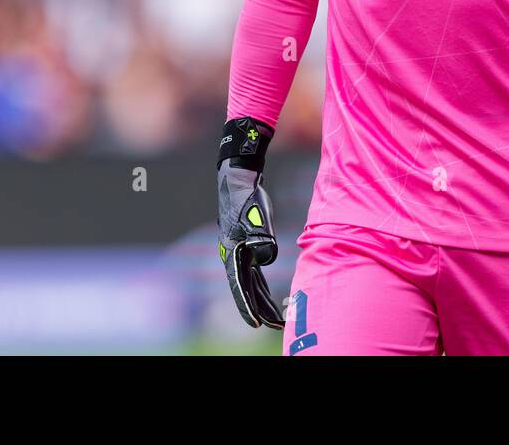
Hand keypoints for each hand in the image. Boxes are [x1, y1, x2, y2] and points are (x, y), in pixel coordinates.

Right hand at [217, 116, 283, 329]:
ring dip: (262, 301)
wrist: (238, 181)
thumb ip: (262, 238)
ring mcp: (240, 252)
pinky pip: (255, 274)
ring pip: (252, 284)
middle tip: (275, 326)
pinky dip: (261, 287)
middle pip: (247, 290)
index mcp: (233, 252)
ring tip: (275, 318)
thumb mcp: (256, 217)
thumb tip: (266, 258)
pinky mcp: (249, 247)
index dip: (248, 306)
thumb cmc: (246, 199)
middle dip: (260, 310)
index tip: (257, 324)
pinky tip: (269, 297)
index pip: (241, 286)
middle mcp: (234, 256)